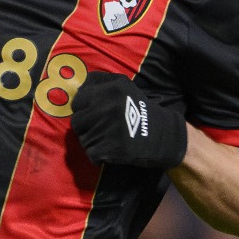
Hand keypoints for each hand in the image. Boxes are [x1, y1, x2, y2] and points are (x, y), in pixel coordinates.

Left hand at [71, 71, 186, 170]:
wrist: (161, 135)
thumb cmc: (137, 109)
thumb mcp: (123, 86)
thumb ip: (99, 83)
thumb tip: (77, 89)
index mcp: (111, 89)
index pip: (78, 100)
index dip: (82, 108)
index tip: (91, 113)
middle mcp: (108, 107)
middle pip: (77, 121)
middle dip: (85, 126)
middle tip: (100, 128)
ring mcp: (109, 128)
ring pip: (83, 139)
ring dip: (91, 141)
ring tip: (107, 138)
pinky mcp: (111, 148)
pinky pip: (91, 153)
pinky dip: (98, 155)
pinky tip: (110, 149)